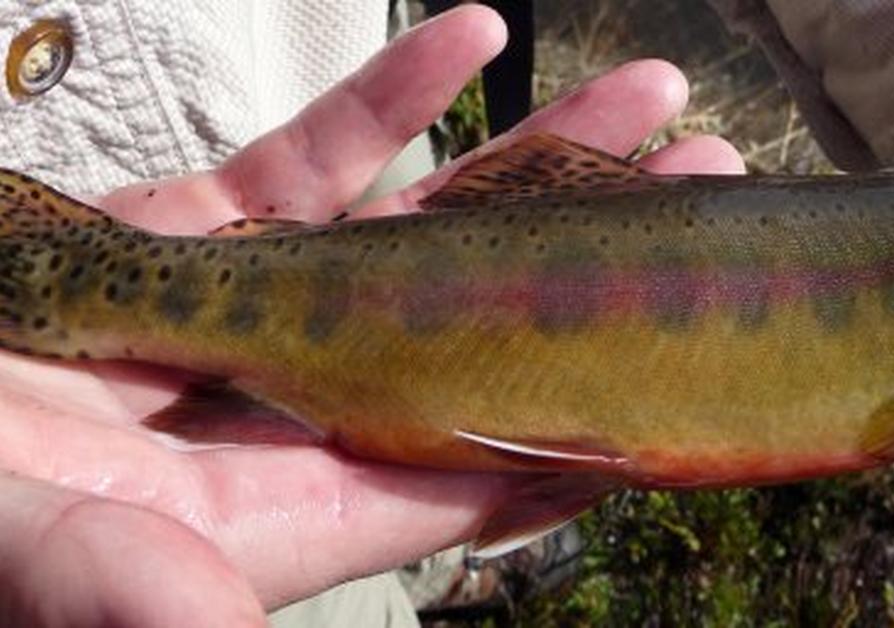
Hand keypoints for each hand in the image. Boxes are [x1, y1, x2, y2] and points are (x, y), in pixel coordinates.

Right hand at [0, 6, 744, 625]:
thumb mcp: (24, 544)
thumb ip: (128, 594)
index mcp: (284, 504)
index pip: (475, 460)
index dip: (586, 404)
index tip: (690, 335)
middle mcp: (291, 412)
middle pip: (488, 324)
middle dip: (603, 248)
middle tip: (711, 172)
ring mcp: (256, 318)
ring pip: (423, 229)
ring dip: (531, 158)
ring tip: (643, 91)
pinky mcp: (197, 242)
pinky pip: (311, 160)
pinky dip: (386, 97)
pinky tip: (469, 31)